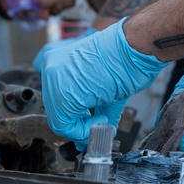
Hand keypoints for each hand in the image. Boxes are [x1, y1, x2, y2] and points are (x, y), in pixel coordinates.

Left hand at [39, 18, 165, 149]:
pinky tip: (101, 118)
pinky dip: (82, 130)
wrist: (133, 49)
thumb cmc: (123, 60)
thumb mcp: (101, 83)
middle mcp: (50, 69)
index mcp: (56, 61)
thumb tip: (90, 133)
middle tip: (97, 124)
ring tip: (101, 119)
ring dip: (81, 127)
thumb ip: (91, 109)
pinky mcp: (61, 94)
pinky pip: (64, 124)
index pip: (55, 97)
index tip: (89, 121)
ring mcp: (53, 81)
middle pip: (55, 110)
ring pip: (58, 119)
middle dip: (78, 123)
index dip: (74, 115)